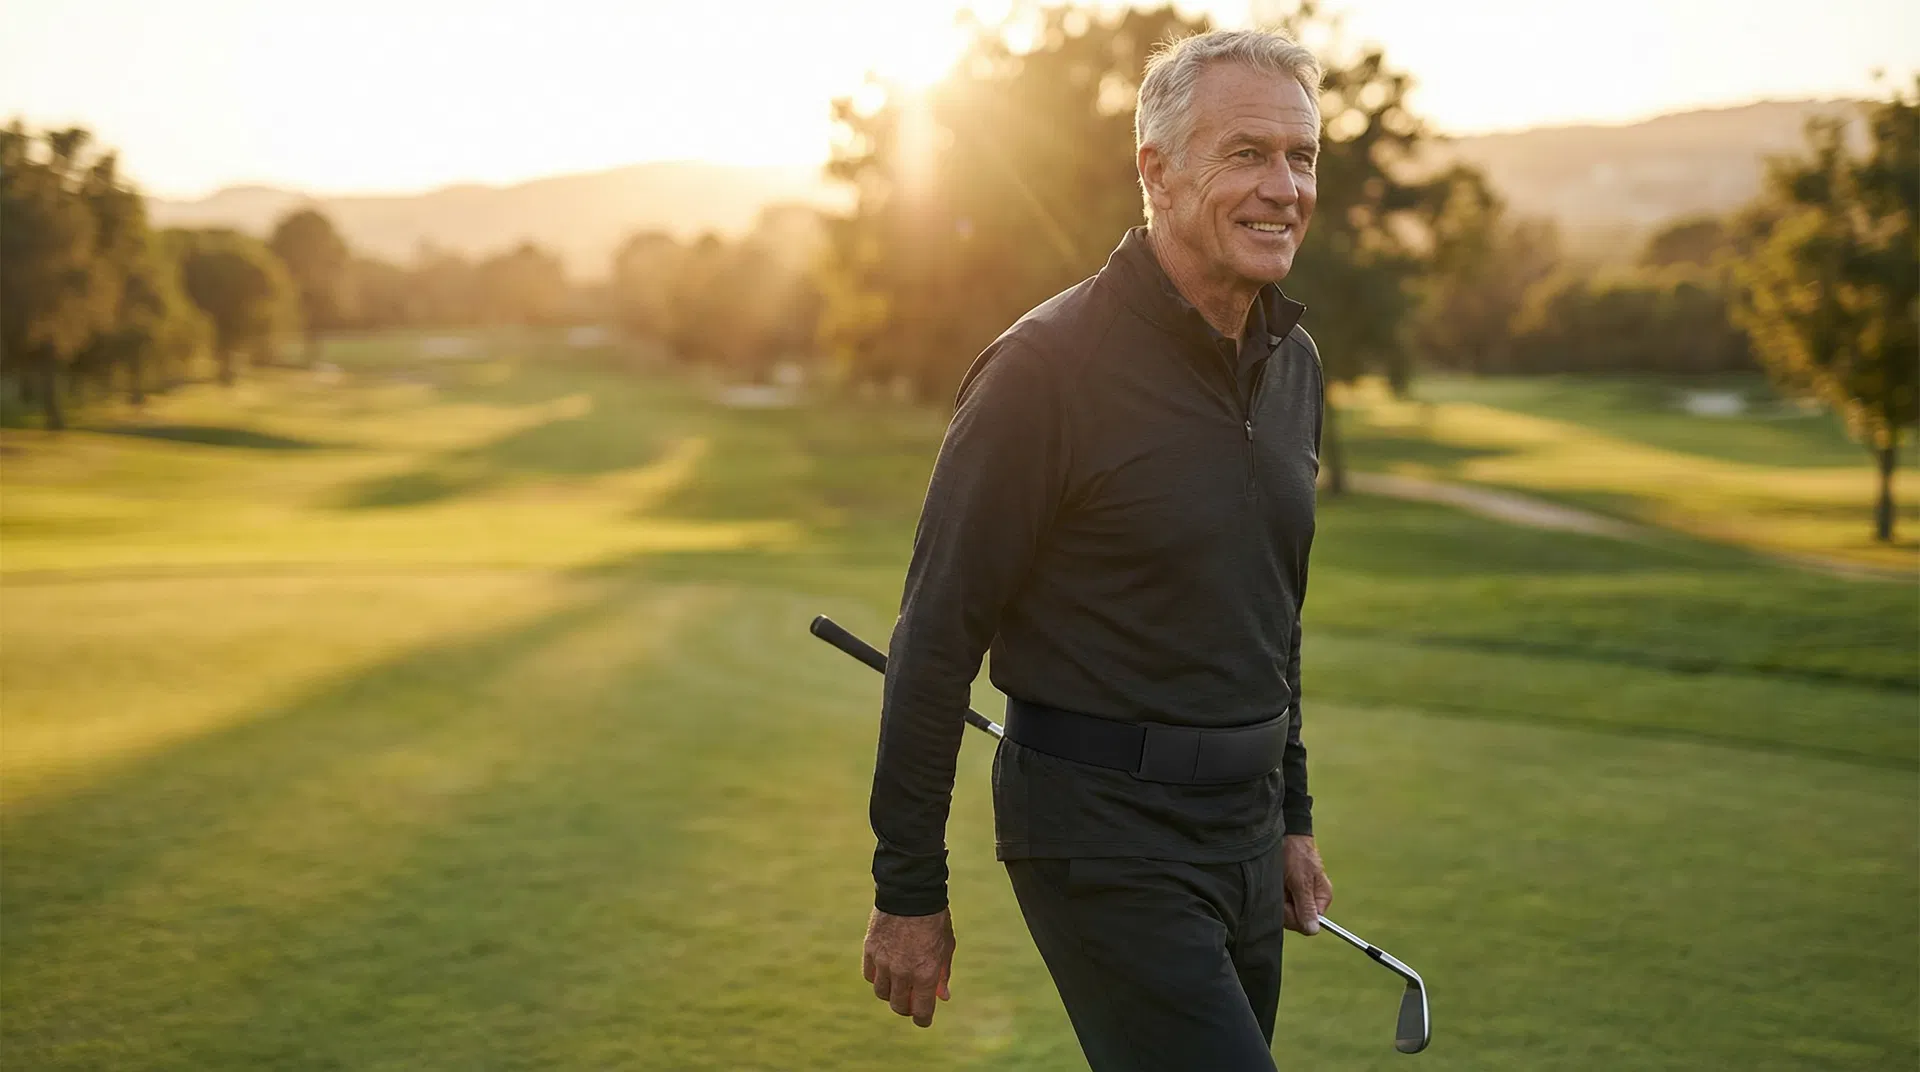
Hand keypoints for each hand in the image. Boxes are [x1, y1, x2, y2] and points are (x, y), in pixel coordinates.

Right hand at [862, 907, 955, 1027]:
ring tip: (899, 983)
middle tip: (912, 1000)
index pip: (922, 1012)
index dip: (923, 1019)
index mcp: (925, 973)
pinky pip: (869, 975)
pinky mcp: (870, 950)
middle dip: (907, 1007)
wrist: (911, 891)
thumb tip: (943, 996)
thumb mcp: (946, 946)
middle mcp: (903, 972)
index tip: (924, 1018)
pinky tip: (885, 970)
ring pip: (882, 993)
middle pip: (899, 1006)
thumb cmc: (934, 918)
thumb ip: (943, 973)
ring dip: (891, 992)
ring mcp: (884, 962)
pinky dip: (877, 977)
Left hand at [1281, 834, 1332, 934]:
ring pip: (1283, 911)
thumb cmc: (1296, 853)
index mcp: (1322, 898)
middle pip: (1294, 919)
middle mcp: (1311, 899)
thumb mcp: (1301, 881)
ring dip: (1277, 897)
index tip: (1287, 899)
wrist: (1285, 833)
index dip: (1294, 915)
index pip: (1307, 923)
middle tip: (1282, 884)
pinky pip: (1277, 901)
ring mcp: (1298, 895)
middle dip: (1283, 904)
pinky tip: (1275, 879)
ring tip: (1279, 879)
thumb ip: (1306, 906)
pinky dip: (1273, 892)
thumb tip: (1314, 930)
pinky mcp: (1286, 890)